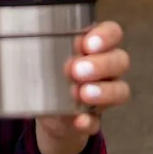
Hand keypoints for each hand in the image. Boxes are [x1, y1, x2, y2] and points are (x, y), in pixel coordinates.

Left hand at [35, 20, 130, 153]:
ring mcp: (105, 93)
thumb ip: (45, 46)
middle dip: (101, 64)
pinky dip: (88, 121)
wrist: (45, 109)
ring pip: (120, 90)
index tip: (87, 44)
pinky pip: (98, 121)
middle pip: (120, 60)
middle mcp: (106, 66)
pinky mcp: (94, 118)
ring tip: (80, 94)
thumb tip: (31, 40)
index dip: (106, 36)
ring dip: (102, 92)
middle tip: (76, 70)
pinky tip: (78, 121)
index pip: (113, 32)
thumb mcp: (44, 54)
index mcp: (95, 45)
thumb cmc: (47, 71)